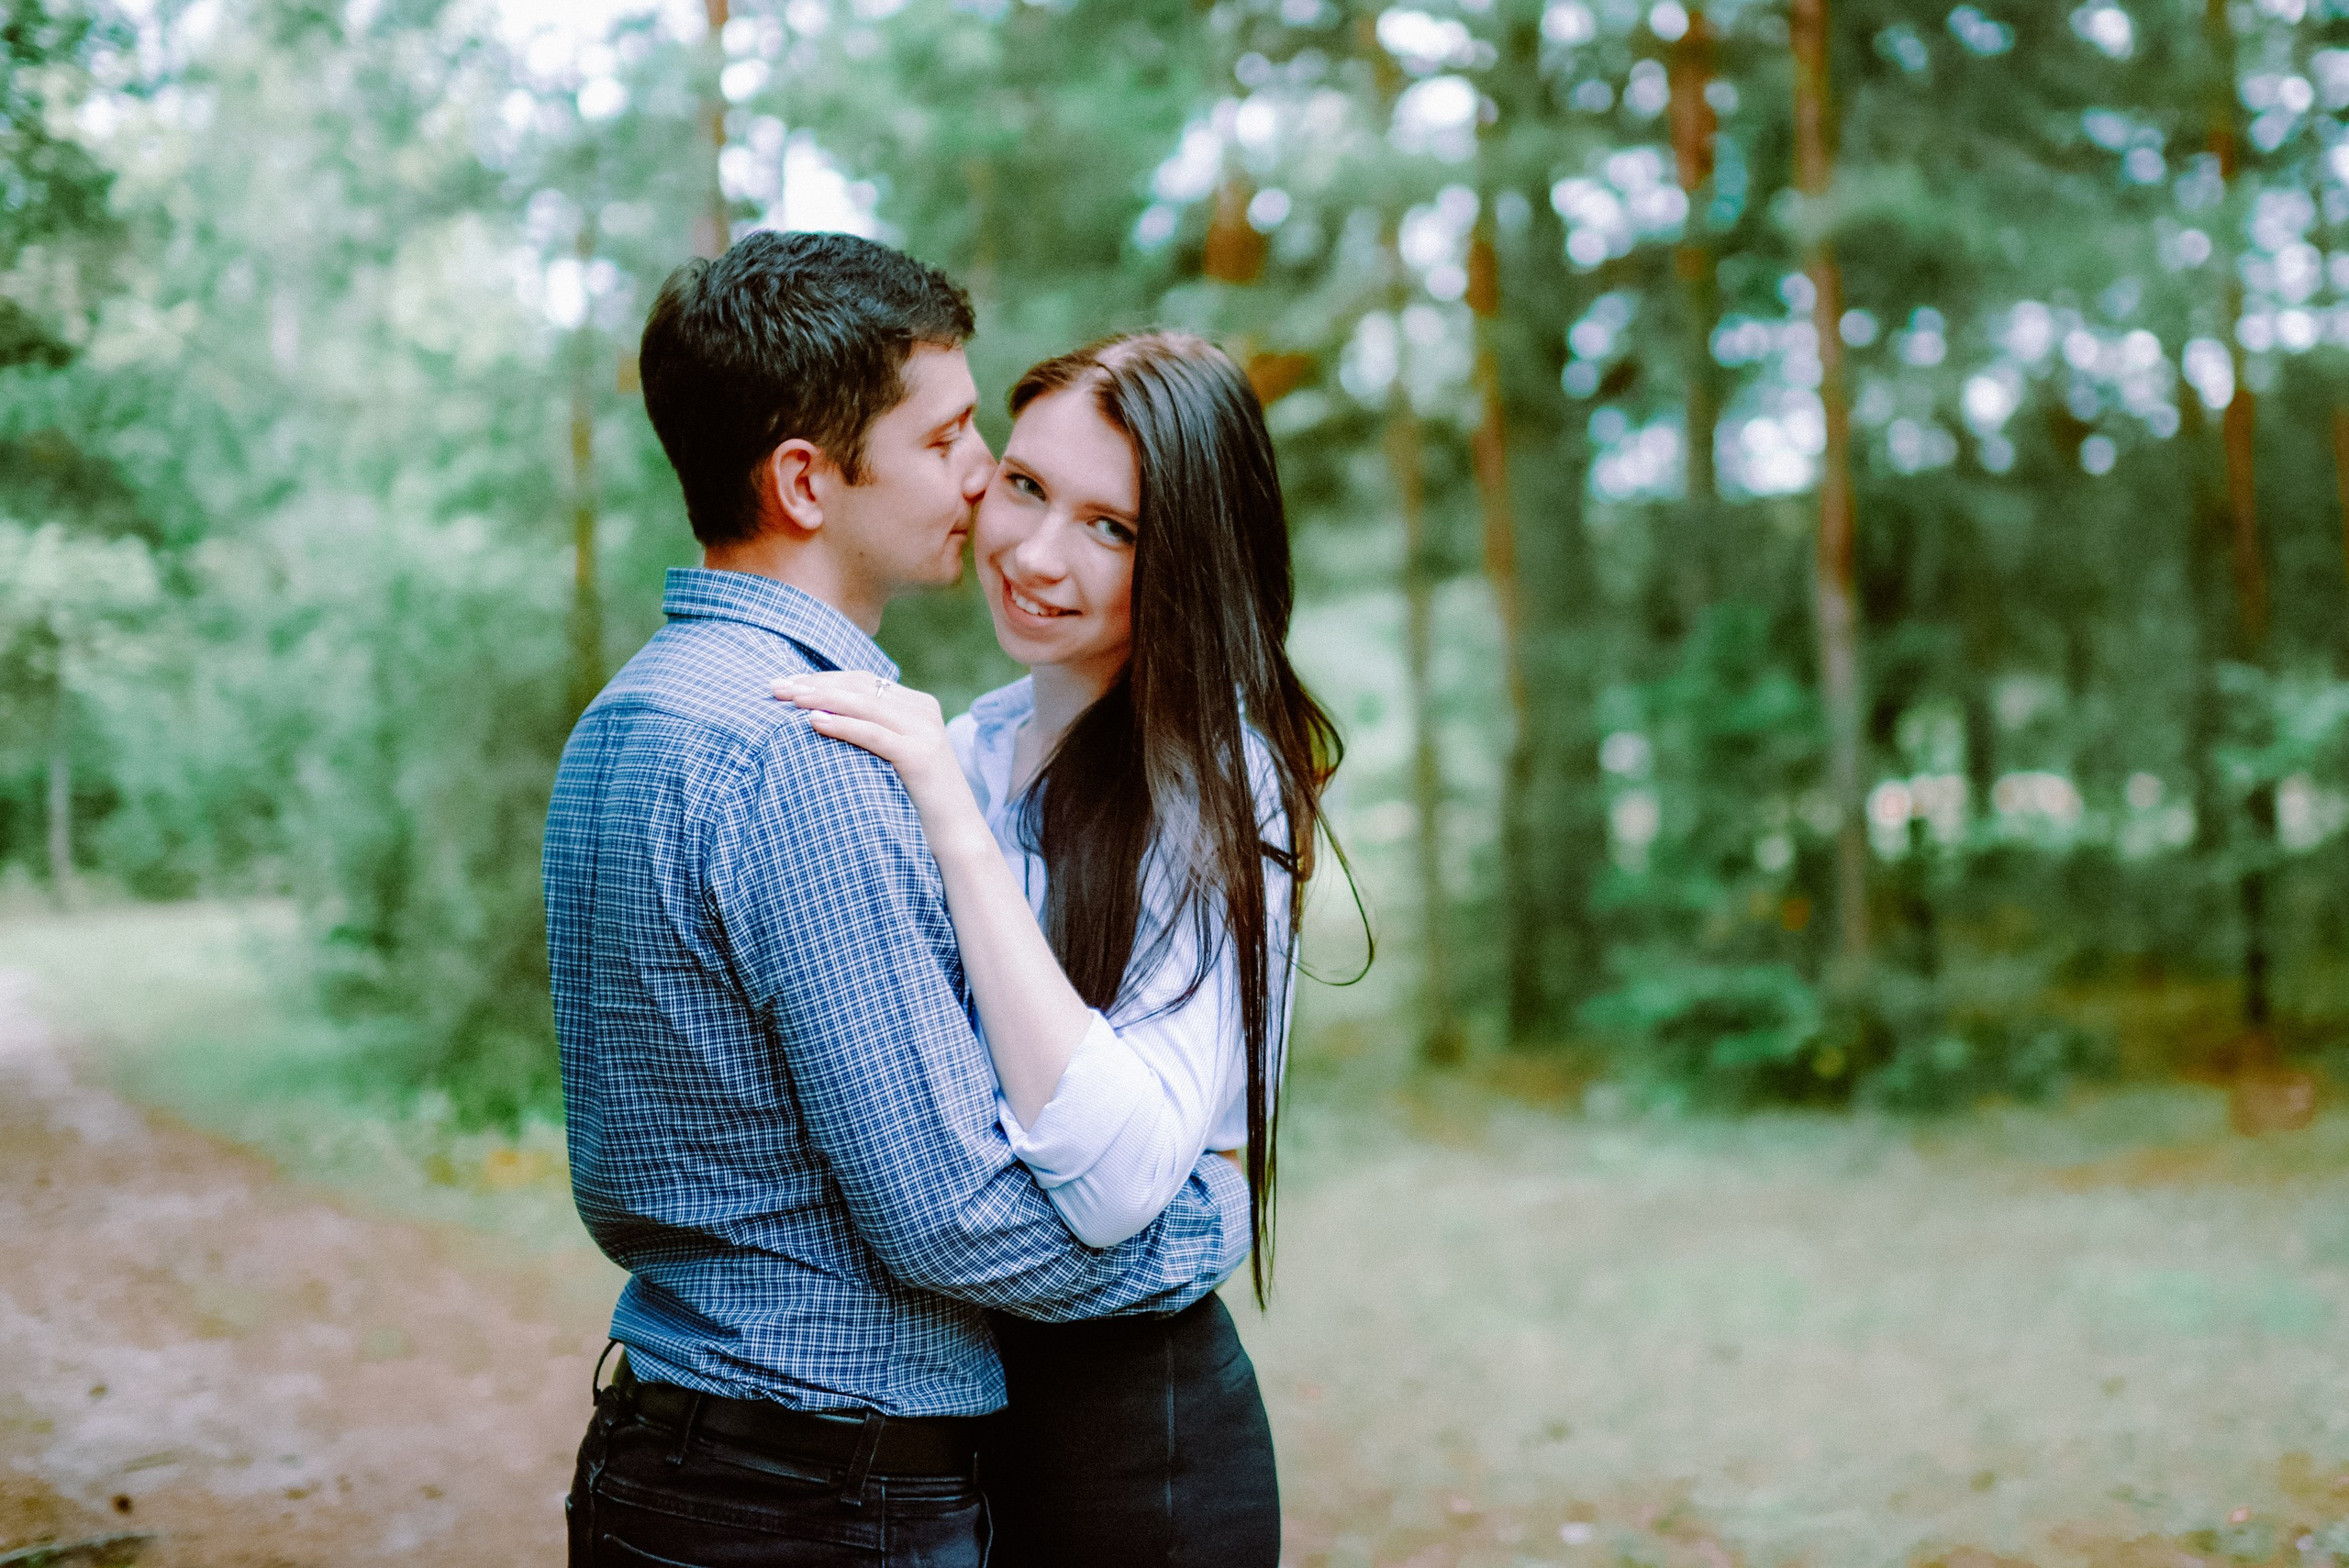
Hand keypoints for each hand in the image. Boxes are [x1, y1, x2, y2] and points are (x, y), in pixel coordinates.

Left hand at [771, 671, 975, 832]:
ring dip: (822, 698)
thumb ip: (871, 733)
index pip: (862, 680)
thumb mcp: (892, 758)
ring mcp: (924, 731)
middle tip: (775, 688)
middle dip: (814, 683)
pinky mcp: (920, 755)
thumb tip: (819, 721)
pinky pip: (873, 733)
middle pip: (860, 685)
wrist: (956, 837)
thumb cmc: (915, 802)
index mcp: (917, 706)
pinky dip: (842, 725)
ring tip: (788, 700)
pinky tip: (813, 722)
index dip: (822, 679)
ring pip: (864, 704)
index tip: (786, 685)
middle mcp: (923, 711)